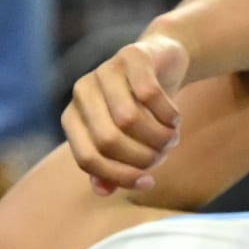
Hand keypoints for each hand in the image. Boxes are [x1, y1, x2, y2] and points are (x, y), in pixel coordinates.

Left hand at [64, 32, 189, 194]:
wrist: (162, 62)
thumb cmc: (140, 108)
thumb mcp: (125, 139)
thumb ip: (110, 166)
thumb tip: (103, 191)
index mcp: (72, 117)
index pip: (87, 158)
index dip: (119, 175)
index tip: (148, 182)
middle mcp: (81, 92)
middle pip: (108, 140)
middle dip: (142, 156)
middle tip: (163, 155)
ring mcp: (104, 71)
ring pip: (129, 119)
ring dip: (158, 137)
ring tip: (171, 138)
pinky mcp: (131, 56)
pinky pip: (150, 94)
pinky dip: (168, 114)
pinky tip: (175, 118)